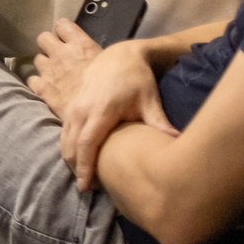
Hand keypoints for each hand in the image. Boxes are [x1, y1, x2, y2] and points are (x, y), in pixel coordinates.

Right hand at [31, 21, 176, 190]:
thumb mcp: (150, 100)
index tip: (86, 186)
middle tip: (87, 187)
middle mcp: (81, 109)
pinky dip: (69, 147)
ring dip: (71, 158)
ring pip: (65, 139)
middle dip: (76, 168)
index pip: (87, 144)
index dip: (85, 167)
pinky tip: (79, 158)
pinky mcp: (71, 105)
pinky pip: (65, 131)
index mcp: (100, 110)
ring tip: (83, 176)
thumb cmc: (137, 79)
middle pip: (71, 146)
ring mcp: (73, 106)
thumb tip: (178, 141)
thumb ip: (160, 123)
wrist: (119, 56)